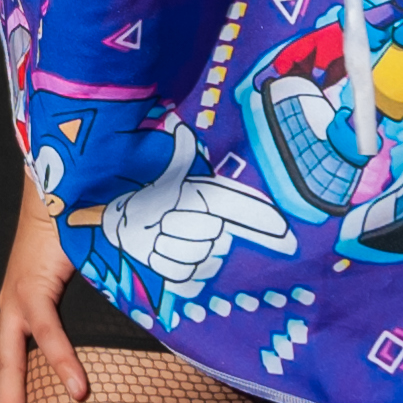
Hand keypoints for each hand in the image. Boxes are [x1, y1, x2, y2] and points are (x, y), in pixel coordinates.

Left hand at [0, 197, 82, 402]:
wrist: (54, 195)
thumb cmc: (62, 252)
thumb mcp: (62, 305)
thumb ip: (63, 339)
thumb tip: (83, 383)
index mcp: (7, 329)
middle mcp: (3, 321)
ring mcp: (14, 305)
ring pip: (5, 368)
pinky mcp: (34, 286)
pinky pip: (47, 331)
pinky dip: (60, 361)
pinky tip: (77, 391)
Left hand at [93, 126, 290, 290]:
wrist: (117, 221)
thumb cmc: (145, 196)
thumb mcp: (160, 176)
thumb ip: (178, 156)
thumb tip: (183, 128)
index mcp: (206, 203)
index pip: (241, 211)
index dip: (264, 221)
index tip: (285, 232)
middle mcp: (209, 229)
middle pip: (209, 233)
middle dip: (181, 223)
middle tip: (163, 217)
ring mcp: (198, 253)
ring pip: (192, 254)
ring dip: (166, 242)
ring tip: (155, 232)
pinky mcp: (183, 274)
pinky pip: (178, 272)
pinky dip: (159, 260)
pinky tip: (152, 250)